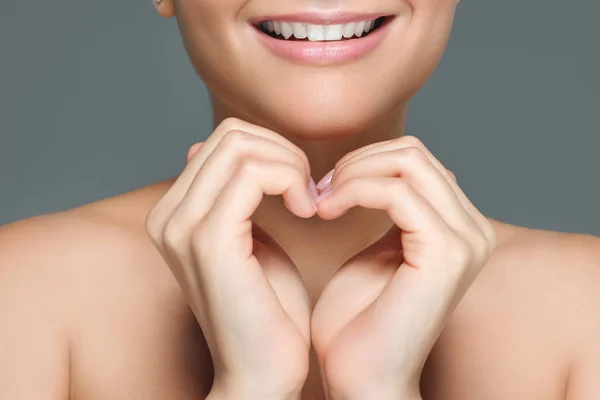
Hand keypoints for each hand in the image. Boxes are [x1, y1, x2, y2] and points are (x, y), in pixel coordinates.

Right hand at [145, 118, 318, 398]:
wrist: (263, 372)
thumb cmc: (268, 310)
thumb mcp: (252, 239)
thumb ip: (238, 196)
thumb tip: (219, 149)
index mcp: (175, 214)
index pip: (221, 140)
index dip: (271, 150)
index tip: (299, 185)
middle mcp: (168, 216)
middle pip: (230, 135)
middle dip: (281, 151)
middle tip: (307, 189)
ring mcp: (182, 227)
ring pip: (240, 147)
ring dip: (288, 165)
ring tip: (308, 202)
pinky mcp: (209, 242)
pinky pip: (252, 175)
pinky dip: (290, 180)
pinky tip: (306, 211)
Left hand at [310, 135, 495, 398]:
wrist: (359, 376)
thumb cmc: (359, 320)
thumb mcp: (378, 247)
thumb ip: (391, 208)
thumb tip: (381, 169)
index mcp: (459, 227)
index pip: (416, 159)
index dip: (365, 162)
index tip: (324, 188)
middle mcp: (472, 230)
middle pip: (414, 153)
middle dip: (357, 163)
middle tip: (319, 191)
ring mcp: (465, 241)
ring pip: (407, 162)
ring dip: (353, 174)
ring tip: (321, 201)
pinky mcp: (445, 254)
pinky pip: (396, 192)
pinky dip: (353, 191)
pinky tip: (326, 211)